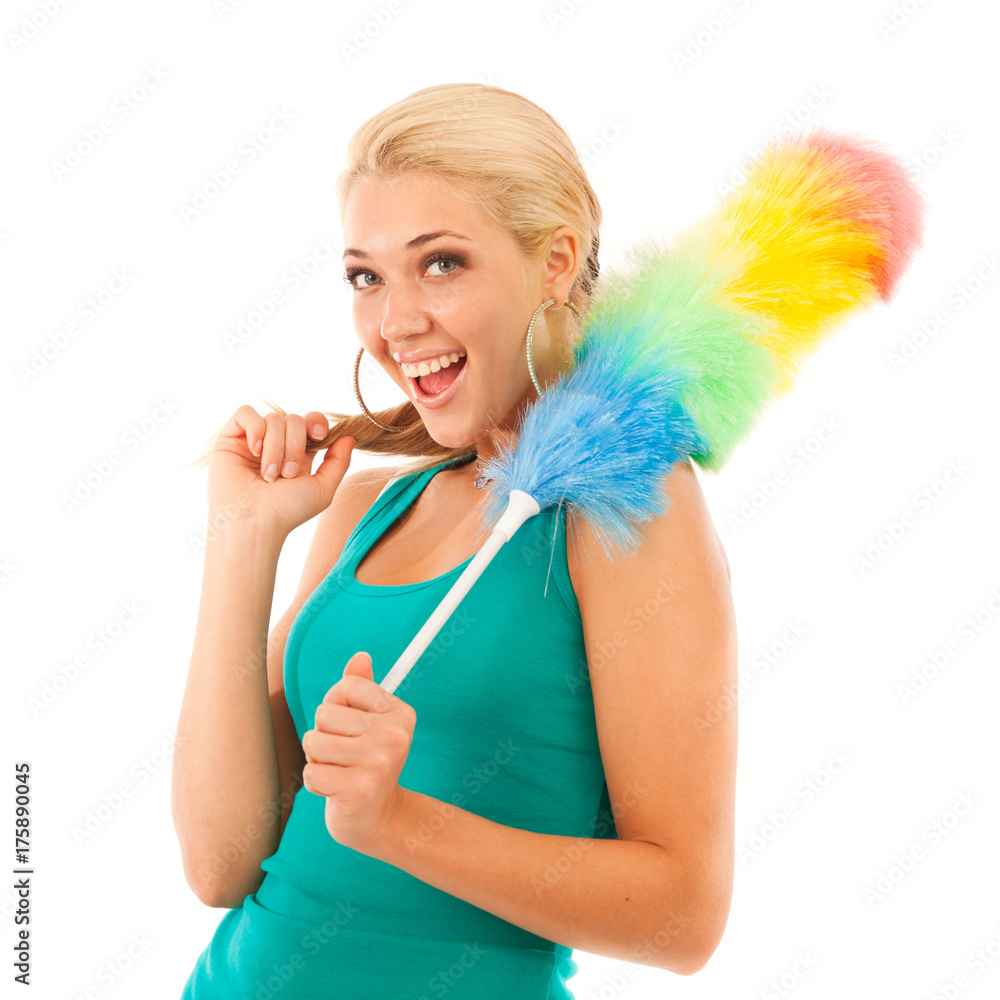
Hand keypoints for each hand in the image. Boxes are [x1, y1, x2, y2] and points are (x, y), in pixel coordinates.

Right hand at [205, 404, 354, 538]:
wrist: (254, 522)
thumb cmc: (287, 511)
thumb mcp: (322, 488)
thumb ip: (338, 462)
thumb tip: (349, 437)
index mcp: (297, 453)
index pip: (310, 421)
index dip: (317, 422)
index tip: (320, 436)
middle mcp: (276, 444)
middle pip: (294, 419)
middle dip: (295, 445)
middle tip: (288, 474)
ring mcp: (253, 440)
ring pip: (273, 418)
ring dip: (276, 447)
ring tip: (269, 475)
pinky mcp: (230, 438)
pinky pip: (245, 413)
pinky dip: (255, 429)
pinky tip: (255, 451)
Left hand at [302, 651, 416, 853]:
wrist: (379, 818)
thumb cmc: (367, 762)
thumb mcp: (369, 723)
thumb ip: (361, 688)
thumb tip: (360, 656)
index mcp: (399, 713)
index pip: (346, 686)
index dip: (336, 705)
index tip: (350, 727)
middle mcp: (394, 735)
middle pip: (325, 713)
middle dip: (323, 735)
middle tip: (343, 755)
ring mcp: (378, 763)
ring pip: (313, 742)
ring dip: (317, 760)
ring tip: (338, 771)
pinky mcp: (359, 790)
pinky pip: (311, 773)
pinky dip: (316, 784)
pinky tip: (336, 790)